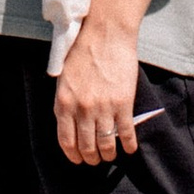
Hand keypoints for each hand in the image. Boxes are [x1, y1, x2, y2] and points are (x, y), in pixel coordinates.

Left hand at [54, 19, 140, 167]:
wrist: (105, 34)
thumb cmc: (82, 51)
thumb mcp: (64, 78)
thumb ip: (66, 102)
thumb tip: (69, 124)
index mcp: (64, 103)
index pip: (66, 140)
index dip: (73, 155)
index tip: (78, 159)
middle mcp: (82, 109)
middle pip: (86, 146)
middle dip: (91, 158)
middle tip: (96, 160)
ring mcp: (103, 107)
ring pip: (106, 143)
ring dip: (108, 154)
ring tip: (111, 155)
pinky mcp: (123, 103)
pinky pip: (126, 132)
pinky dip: (128, 144)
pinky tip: (129, 148)